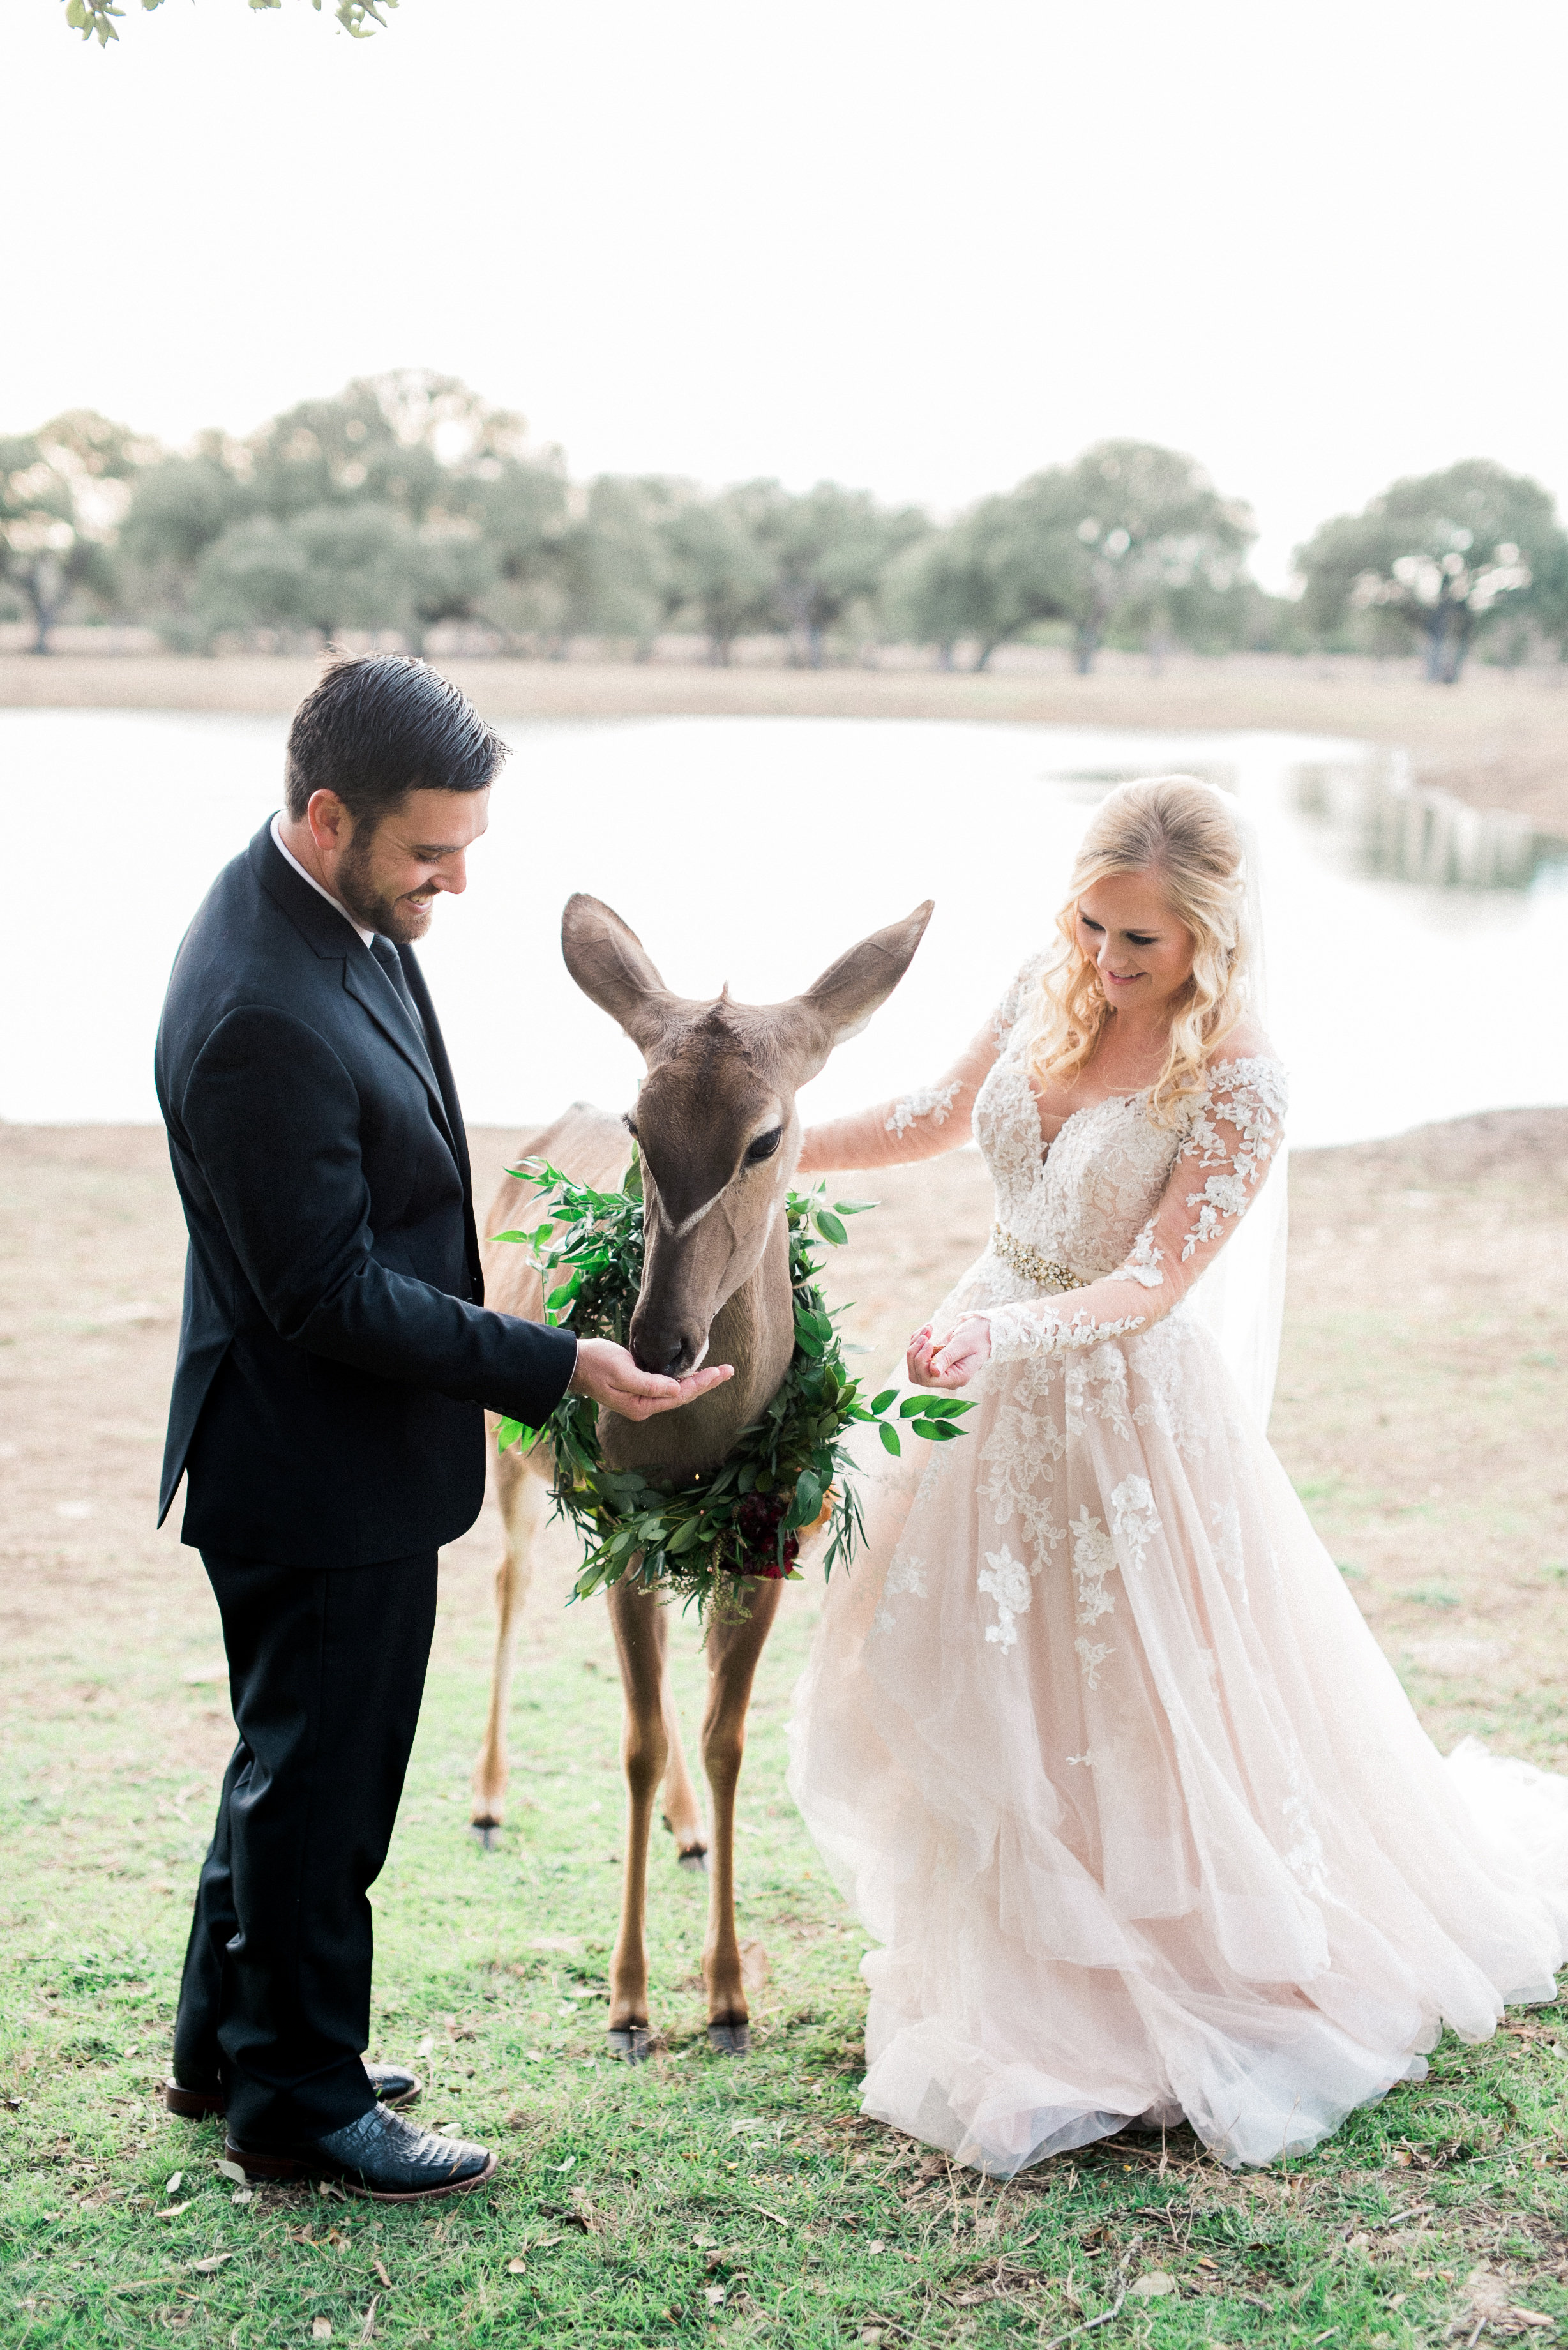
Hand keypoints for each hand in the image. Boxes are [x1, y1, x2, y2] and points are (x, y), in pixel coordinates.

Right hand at [569, 1337, 732, 1421]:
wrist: (573, 1363)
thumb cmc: (595, 1364)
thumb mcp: (622, 1371)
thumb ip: (649, 1383)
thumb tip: (676, 1390)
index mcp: (641, 1406)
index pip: (680, 1396)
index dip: (701, 1383)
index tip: (720, 1372)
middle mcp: (644, 1406)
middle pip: (682, 1396)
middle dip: (706, 1383)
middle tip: (729, 1371)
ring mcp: (641, 1399)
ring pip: (676, 1392)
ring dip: (697, 1381)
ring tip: (718, 1372)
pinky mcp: (638, 1388)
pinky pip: (667, 1386)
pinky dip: (682, 1378)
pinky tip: (693, 1372)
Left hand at [906, 1315, 990, 1389]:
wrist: (984, 1329)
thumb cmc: (978, 1336)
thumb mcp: (963, 1344)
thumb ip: (947, 1357)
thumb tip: (933, 1371)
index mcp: (956, 1377)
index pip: (927, 1379)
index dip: (922, 1362)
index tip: (929, 1343)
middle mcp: (946, 1377)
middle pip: (917, 1375)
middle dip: (915, 1354)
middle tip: (925, 1337)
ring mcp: (939, 1369)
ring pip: (914, 1364)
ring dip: (915, 1344)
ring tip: (929, 1328)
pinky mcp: (934, 1358)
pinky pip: (917, 1353)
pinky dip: (917, 1339)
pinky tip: (929, 1328)